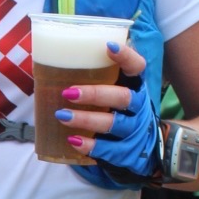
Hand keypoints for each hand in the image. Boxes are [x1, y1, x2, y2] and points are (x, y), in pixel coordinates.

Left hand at [53, 39, 157, 176]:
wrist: (143, 147)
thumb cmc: (118, 110)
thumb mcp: (116, 89)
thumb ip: (98, 74)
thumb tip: (56, 56)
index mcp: (135, 85)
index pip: (137, 67)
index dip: (126, 57)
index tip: (108, 47)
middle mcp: (137, 106)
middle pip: (123, 98)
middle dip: (96, 94)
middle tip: (69, 92)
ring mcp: (133, 130)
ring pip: (113, 124)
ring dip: (86, 119)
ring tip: (62, 116)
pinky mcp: (126, 152)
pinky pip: (109, 151)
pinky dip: (91, 146)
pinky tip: (73, 141)